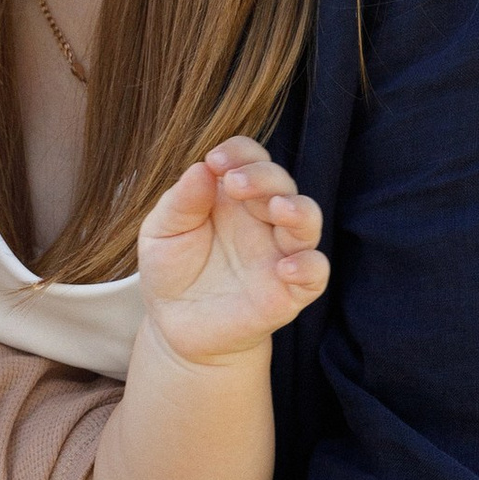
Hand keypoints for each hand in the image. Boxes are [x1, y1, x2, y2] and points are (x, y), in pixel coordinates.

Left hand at [136, 137, 326, 367]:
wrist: (175, 326)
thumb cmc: (171, 272)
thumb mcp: (162, 232)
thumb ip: (181, 201)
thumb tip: (201, 168)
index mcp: (234, 195)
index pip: (251, 158)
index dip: (240, 153)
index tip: (216, 162)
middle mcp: (262, 218)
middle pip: (281, 182)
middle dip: (263, 176)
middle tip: (234, 184)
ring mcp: (279, 252)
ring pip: (308, 220)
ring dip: (298, 210)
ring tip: (277, 208)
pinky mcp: (290, 290)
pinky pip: (316, 272)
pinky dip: (309, 265)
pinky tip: (285, 267)